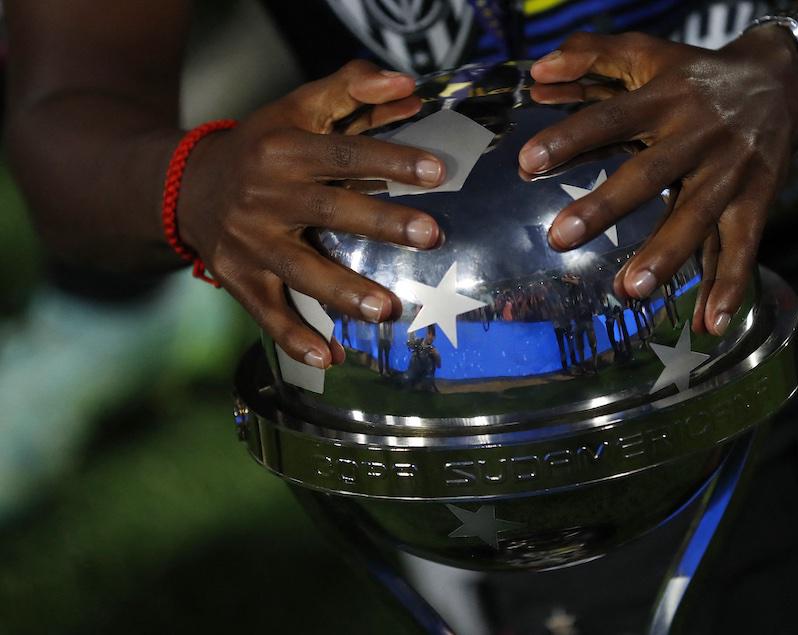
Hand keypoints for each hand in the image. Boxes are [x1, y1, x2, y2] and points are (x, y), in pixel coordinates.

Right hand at [178, 61, 444, 368]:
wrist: (187, 186)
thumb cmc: (264, 145)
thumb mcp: (300, 107)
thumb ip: (352, 87)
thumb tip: (407, 85)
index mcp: (284, 150)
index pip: (343, 153)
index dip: (390, 159)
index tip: (437, 170)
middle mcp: (265, 196)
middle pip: (329, 210)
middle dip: (381, 223)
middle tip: (430, 236)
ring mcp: (250, 241)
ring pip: (299, 269)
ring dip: (342, 291)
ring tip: (386, 309)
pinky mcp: (238, 278)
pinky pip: (266, 313)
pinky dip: (294, 338)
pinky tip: (326, 358)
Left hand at [519, 29, 797, 334]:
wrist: (782, 81)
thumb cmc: (697, 74)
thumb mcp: (647, 51)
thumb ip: (592, 54)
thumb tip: (537, 73)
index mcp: (665, 98)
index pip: (610, 117)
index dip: (570, 139)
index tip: (528, 162)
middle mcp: (699, 134)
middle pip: (649, 173)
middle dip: (605, 207)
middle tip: (561, 238)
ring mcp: (731, 171)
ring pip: (696, 215)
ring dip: (666, 255)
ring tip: (631, 289)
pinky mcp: (758, 199)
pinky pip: (744, 246)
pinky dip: (730, 285)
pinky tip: (712, 323)